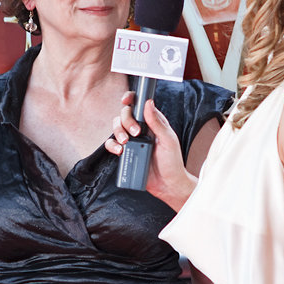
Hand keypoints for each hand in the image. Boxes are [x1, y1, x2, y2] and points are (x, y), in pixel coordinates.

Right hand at [105, 91, 192, 207]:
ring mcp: (132, 140)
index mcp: (152, 122)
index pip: (139, 105)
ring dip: (118, 131)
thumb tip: (148, 103)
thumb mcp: (168, 140)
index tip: (127, 101)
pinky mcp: (125, 152)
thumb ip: (157, 122)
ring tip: (126, 142)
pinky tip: (119, 151)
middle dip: (126, 121)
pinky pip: (111, 144)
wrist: (167, 185)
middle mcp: (141, 129)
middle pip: (124, 115)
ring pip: (116, 127)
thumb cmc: (172, 162)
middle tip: (136, 133)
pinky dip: (111, 145)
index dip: (131, 99)